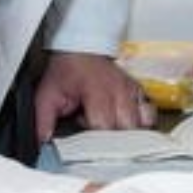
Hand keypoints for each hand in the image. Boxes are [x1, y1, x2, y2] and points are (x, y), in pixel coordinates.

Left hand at [33, 52, 155, 141]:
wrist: (80, 49)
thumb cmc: (66, 72)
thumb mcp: (47, 94)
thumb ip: (43, 119)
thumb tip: (43, 143)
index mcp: (97, 91)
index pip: (104, 125)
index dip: (95, 138)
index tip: (86, 141)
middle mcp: (119, 90)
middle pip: (126, 129)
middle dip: (113, 139)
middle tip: (98, 137)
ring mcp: (131, 91)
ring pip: (142, 124)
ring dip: (128, 133)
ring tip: (112, 132)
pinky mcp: (139, 91)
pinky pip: (150, 115)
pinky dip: (141, 123)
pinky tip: (125, 124)